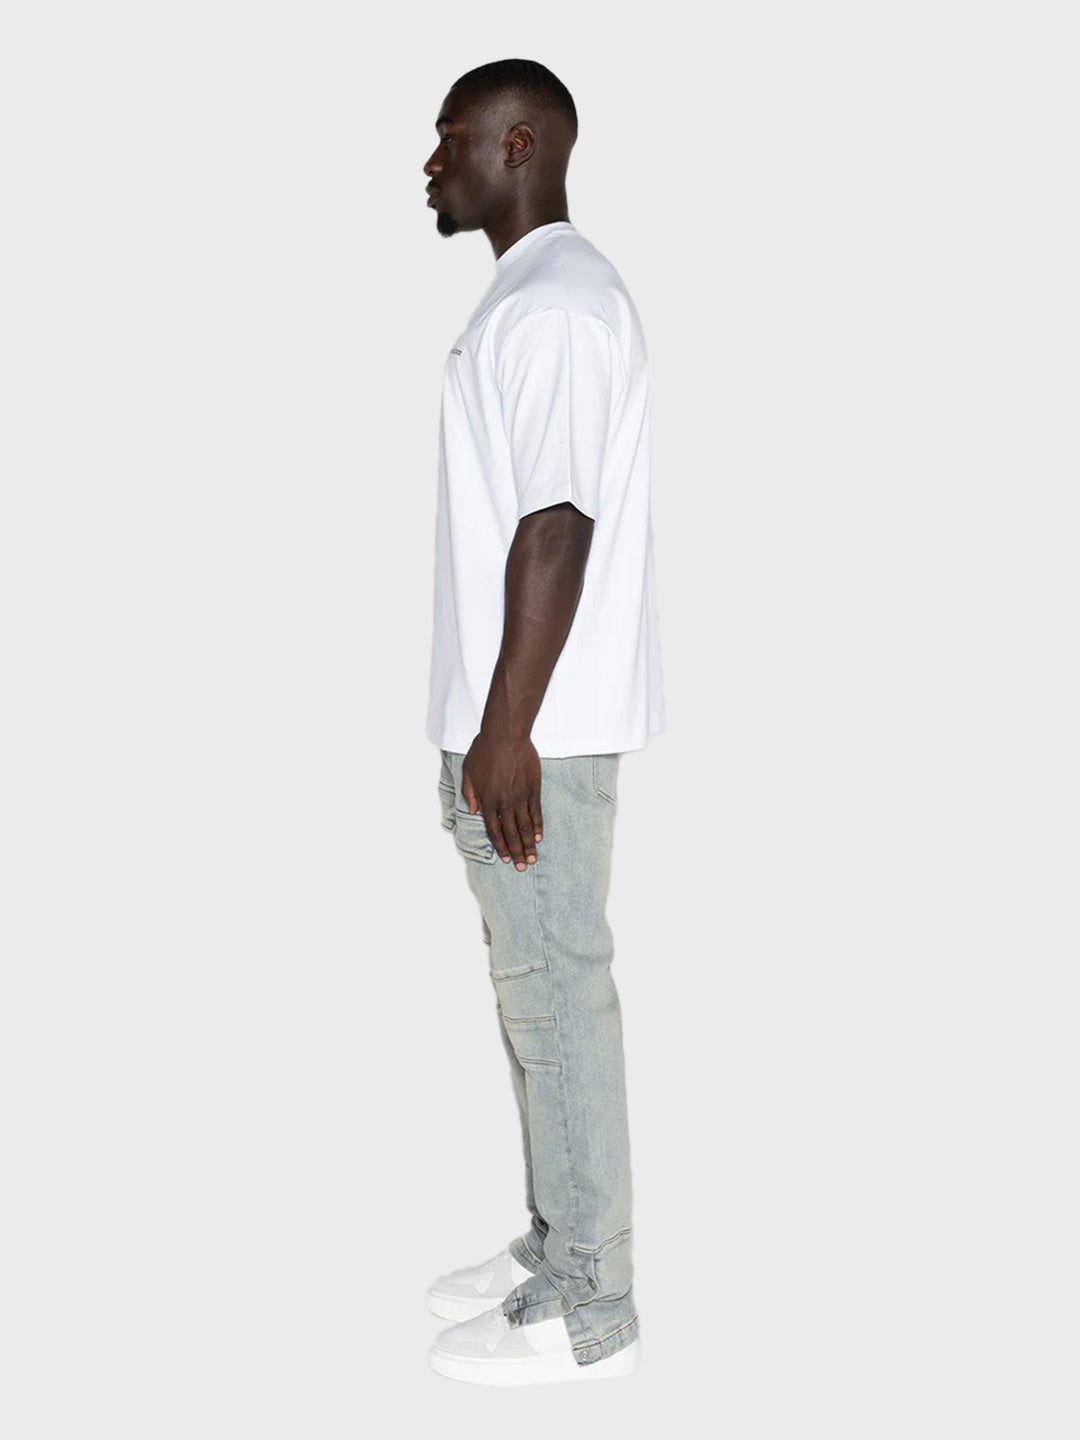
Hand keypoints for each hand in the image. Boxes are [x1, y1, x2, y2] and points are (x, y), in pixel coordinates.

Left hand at [462, 730, 543, 870]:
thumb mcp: (468, 771)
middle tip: (522, 867)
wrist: (505, 735)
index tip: (506, 858)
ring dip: (529, 845)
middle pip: (511, 834)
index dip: (500, 846)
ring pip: (525, 827)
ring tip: (533, 858)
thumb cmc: (484, 750)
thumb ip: (469, 794)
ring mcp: (520, 797)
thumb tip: (473, 811)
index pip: (494, 831)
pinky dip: (538, 826)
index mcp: (487, 801)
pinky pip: (536, 813)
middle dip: (517, 852)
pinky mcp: (533, 789)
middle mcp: (504, 803)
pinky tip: (539, 837)